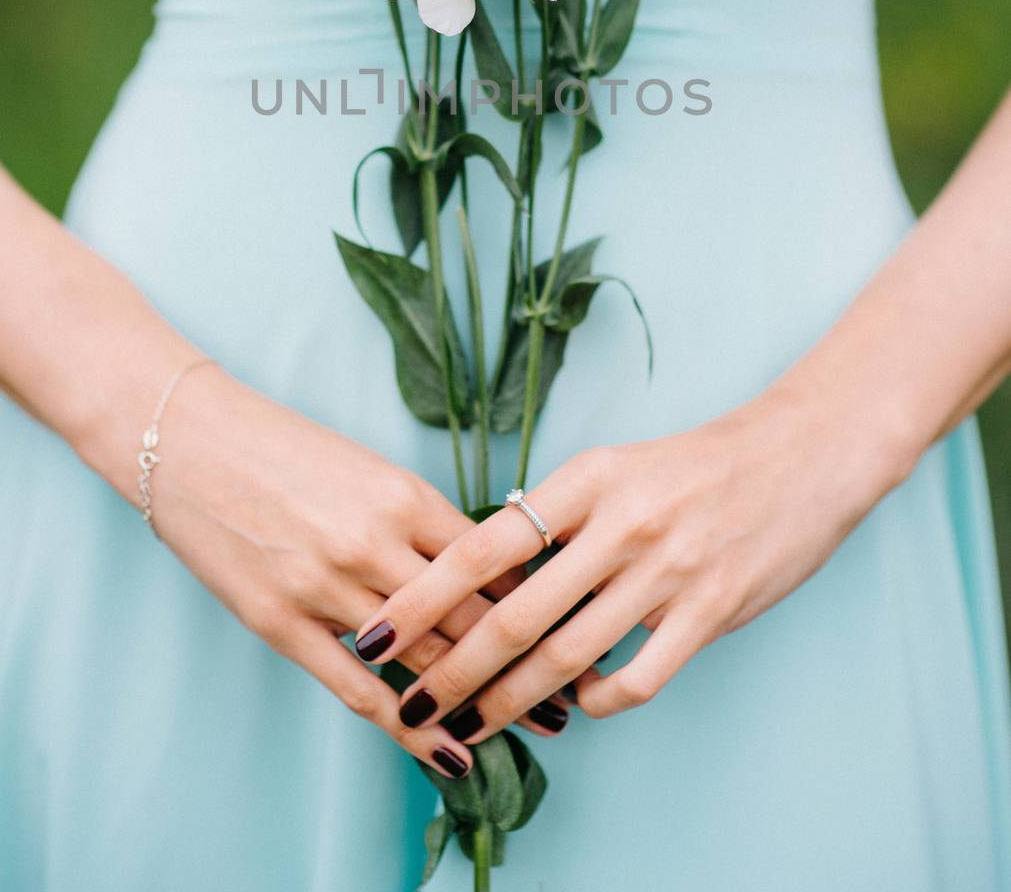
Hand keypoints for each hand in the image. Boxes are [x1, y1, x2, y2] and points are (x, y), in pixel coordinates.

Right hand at [149, 363, 526, 778]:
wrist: (188, 440)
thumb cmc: (280, 446)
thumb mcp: (365, 468)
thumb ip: (416, 518)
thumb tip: (475, 565)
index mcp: (403, 495)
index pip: (492, 561)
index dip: (535, 601)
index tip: (569, 628)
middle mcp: (374, 542)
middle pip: (470, 616)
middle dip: (525, 662)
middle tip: (567, 700)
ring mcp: (327, 586)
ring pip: (425, 658)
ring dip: (477, 698)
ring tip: (522, 728)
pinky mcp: (282, 622)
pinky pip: (359, 689)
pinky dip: (410, 727)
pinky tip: (449, 752)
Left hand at [354, 387, 889, 738]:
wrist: (801, 455)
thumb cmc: (699, 464)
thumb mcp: (618, 466)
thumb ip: (560, 513)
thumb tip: (492, 565)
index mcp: (589, 477)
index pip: (484, 545)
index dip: (423, 596)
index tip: (378, 632)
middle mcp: (622, 522)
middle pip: (516, 614)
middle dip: (453, 668)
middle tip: (409, 704)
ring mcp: (668, 570)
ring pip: (568, 656)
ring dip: (511, 700)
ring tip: (470, 723)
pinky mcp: (711, 611)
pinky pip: (638, 677)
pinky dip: (598, 701)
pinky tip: (578, 708)